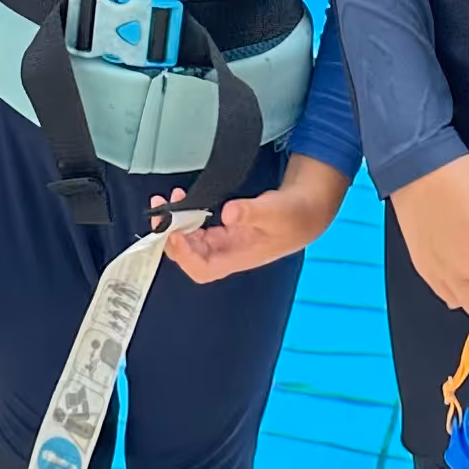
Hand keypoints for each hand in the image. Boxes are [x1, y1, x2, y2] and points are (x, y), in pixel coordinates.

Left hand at [165, 155, 349, 286]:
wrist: (306, 211)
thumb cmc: (294, 215)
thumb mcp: (274, 211)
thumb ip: (251, 212)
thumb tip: (229, 213)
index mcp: (237, 257)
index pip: (202, 268)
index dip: (183, 255)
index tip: (172, 231)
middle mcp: (227, 253)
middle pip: (189, 256)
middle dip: (170, 235)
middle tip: (161, 210)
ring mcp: (224, 243)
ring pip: (190, 241)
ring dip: (175, 224)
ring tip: (170, 200)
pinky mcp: (224, 230)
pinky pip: (197, 228)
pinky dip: (186, 216)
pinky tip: (184, 201)